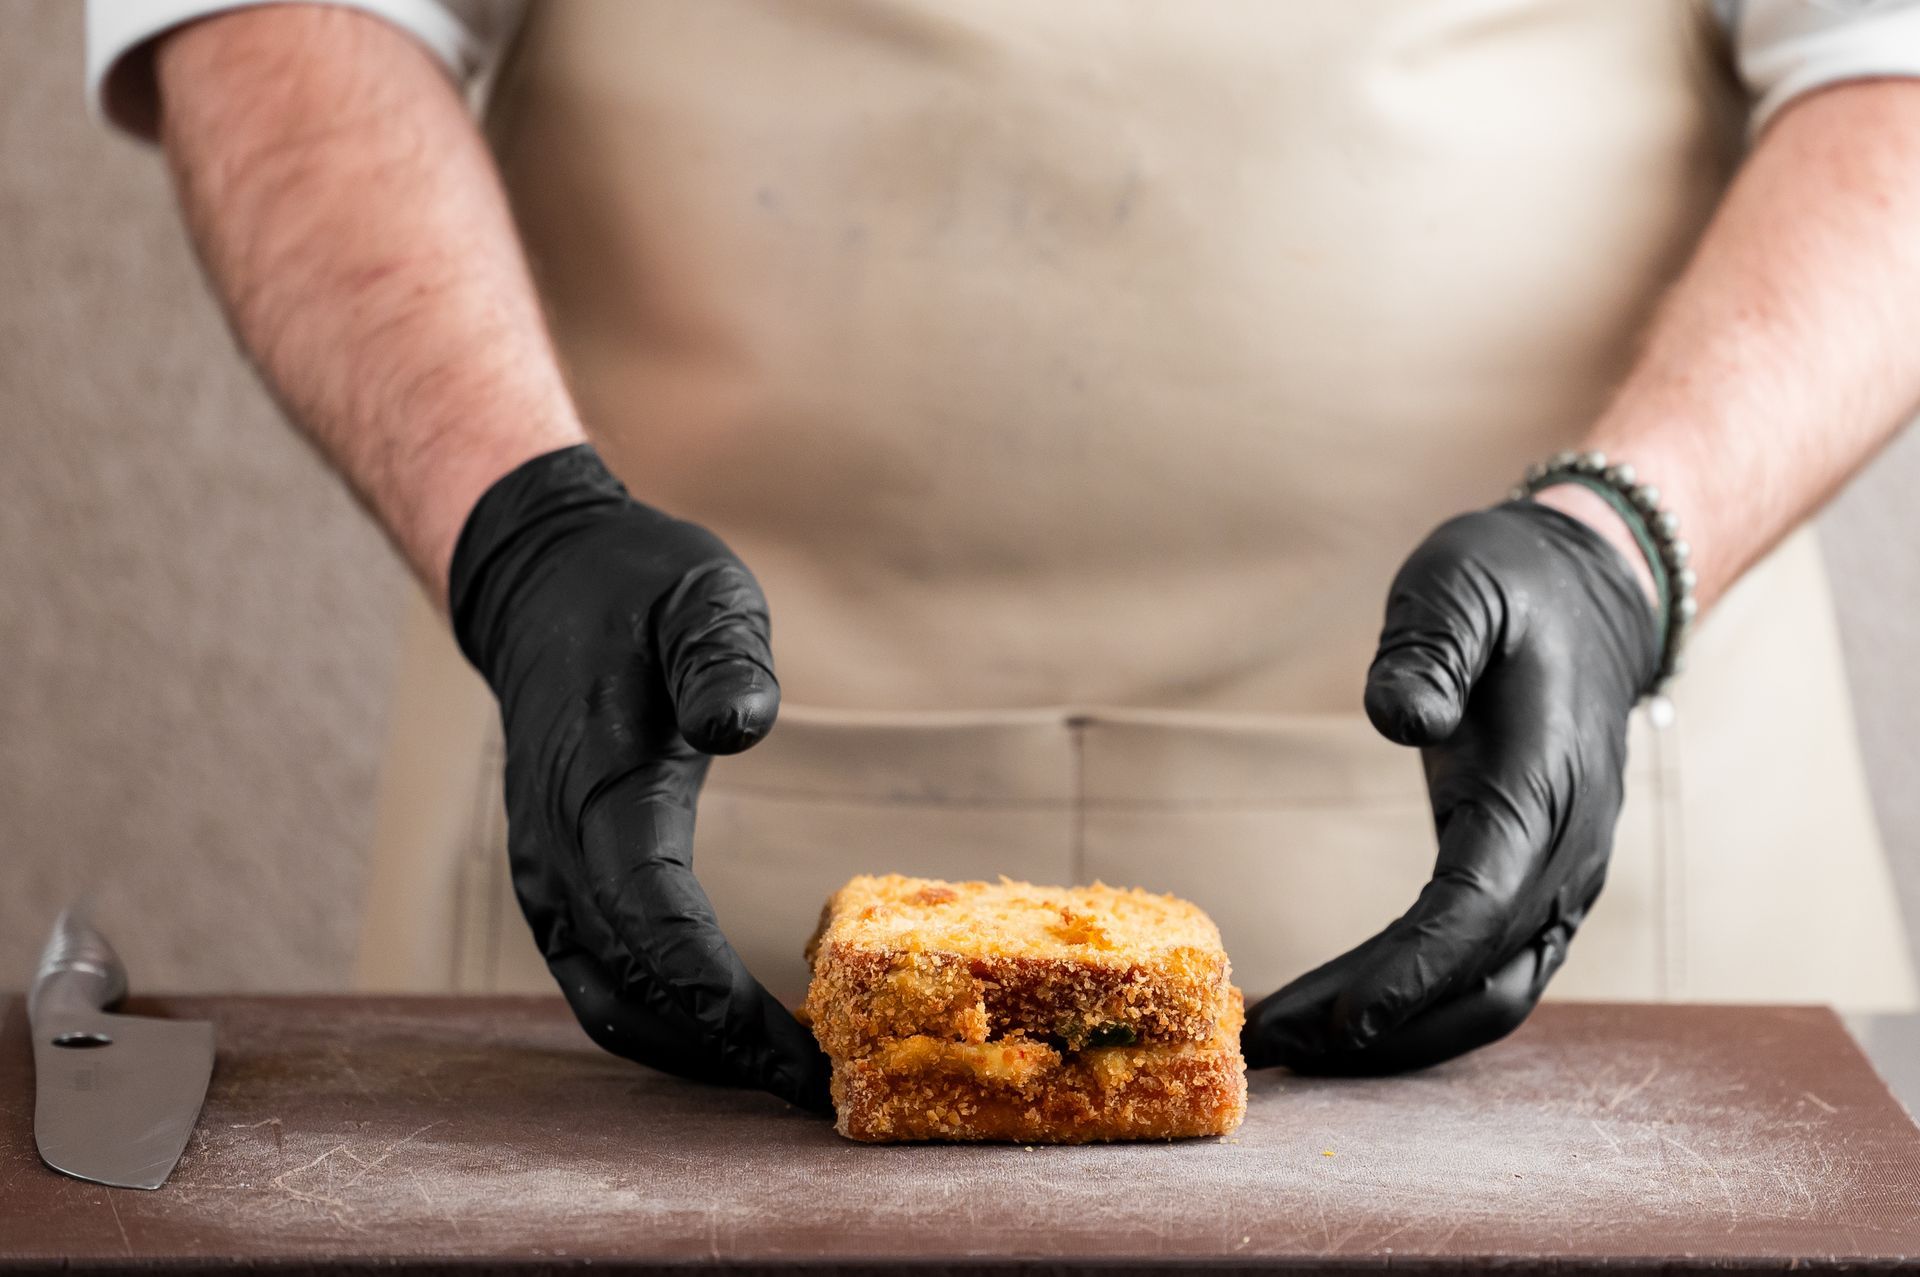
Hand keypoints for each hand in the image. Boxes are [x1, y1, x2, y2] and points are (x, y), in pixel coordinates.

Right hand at [450, 444, 830, 1108]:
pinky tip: (734, 1034)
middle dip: (726, 1054)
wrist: (540, 586)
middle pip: (635, 990)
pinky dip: (665, 1024)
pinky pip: (603, 982)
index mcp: (595, 789)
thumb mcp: (699, 592)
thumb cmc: (635, 589)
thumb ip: (719, 655)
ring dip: (695, 1053)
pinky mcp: (559, 885)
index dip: (723, 1004)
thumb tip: (739, 725)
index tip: (801, 1061)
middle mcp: (555, 853)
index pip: (654, 925)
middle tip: (825, 1093)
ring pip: (609, 1003)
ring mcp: (547, 876)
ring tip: (791, 1078)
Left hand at [1244, 499, 1659, 1074]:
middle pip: (1479, 972)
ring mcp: (1561, 877)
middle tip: (1271, 1045)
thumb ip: (1432, 646)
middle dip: (1380, 1022)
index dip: (1415, 968)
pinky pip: (1486, 973)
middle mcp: (1567, 848)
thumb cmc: (1510, 587)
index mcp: (1547, 782)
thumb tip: (1402, 715)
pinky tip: (1340, 1017)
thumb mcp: (1460, 584)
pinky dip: (1417, 1007)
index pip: (1482, 901)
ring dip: (1398, 1034)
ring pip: (1490, 993)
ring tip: (1289, 1045)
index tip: (1342, 1017)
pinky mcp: (1534, 886)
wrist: (1590, 598)